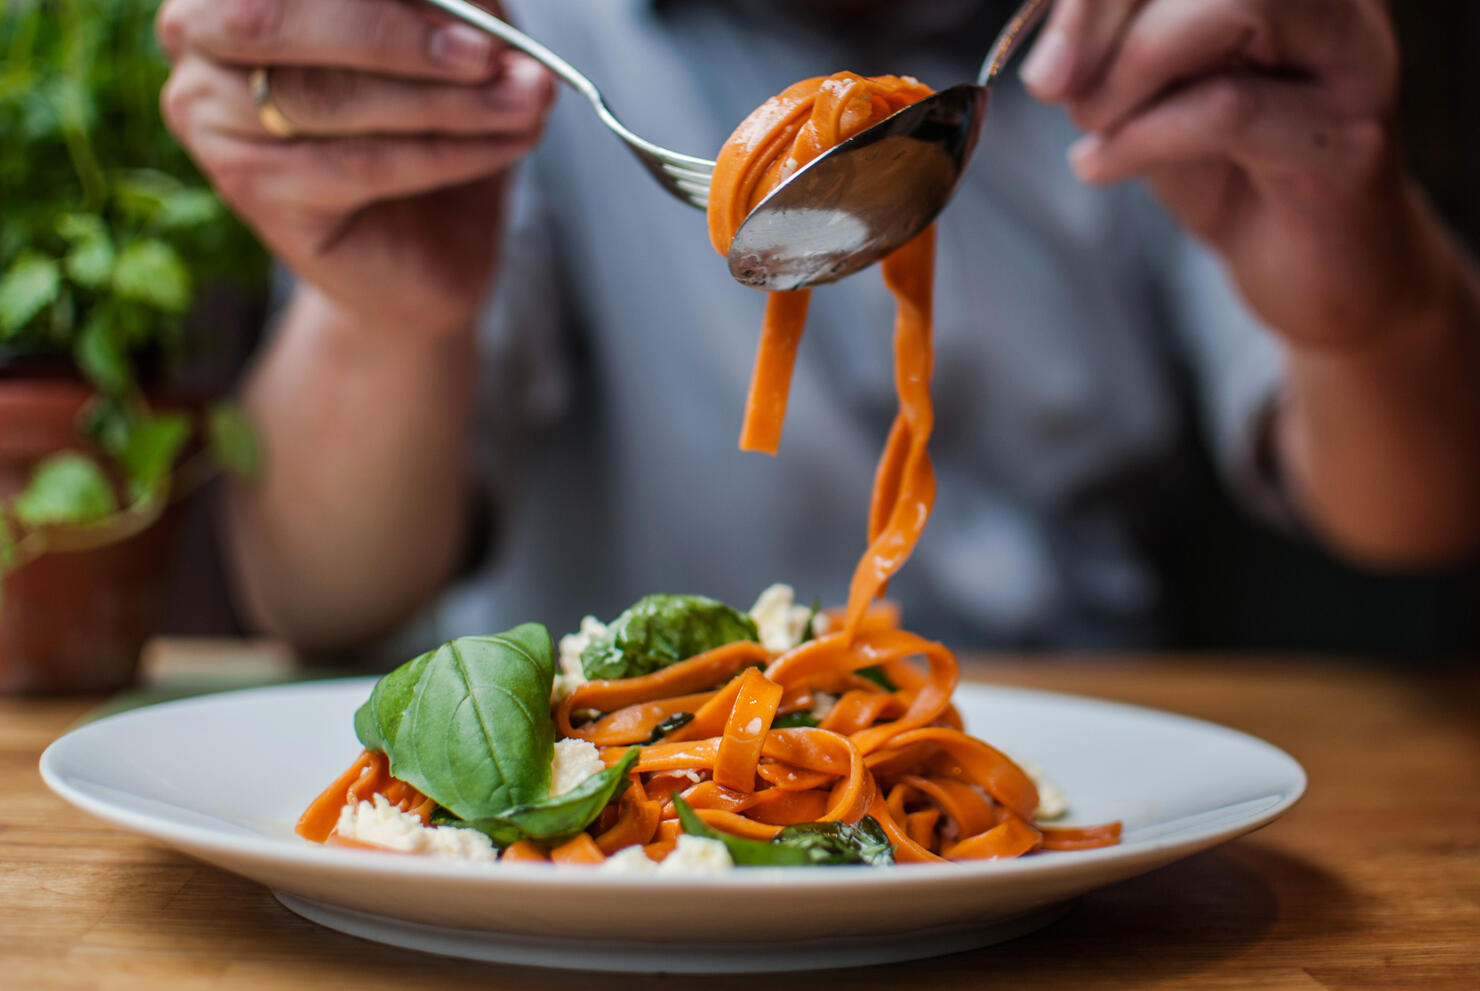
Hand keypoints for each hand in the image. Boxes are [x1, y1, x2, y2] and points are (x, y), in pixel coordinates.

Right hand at [156, 0, 555, 337]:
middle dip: (402, 36)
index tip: (470, 17)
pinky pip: (359, 161)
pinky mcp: (251, 189)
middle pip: (280, 16)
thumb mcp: (452, 31)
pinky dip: (448, 150)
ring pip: (331, 97)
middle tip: (493, 56)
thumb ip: (452, 1)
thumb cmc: (432, 117)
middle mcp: (198, 31)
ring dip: (446, 100)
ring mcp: (210, 114)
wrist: (427, 244)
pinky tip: (508, 141)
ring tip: (527, 102)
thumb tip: (475, 14)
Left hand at [1021, 0, 1448, 350]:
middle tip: (1049, 83)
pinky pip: (1228, 110)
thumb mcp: (1153, 96)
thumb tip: (1053, 56)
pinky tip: (1099, 165)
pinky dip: (1142, 137)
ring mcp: (1353, 63)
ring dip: (1132, 67)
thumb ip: (1114, 53)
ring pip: (1234, 5)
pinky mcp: (1350, 143)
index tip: (1044, 52)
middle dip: (1102, 12)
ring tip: (1089, 123)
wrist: (1316, 277)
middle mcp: (1336, 2)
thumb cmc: (1232, 176)